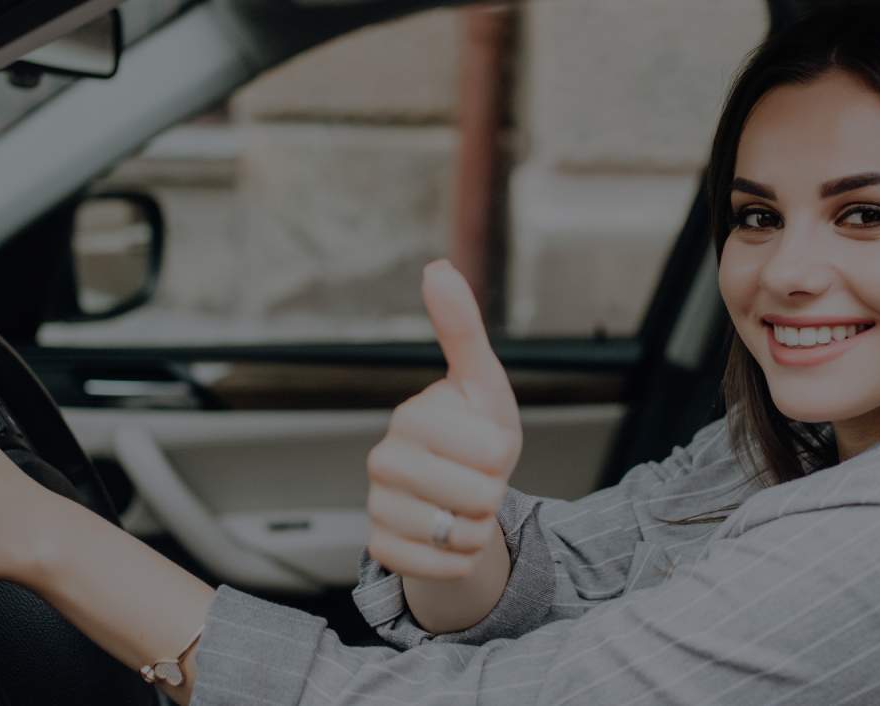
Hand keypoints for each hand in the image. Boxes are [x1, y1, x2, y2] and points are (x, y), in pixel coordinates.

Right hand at [364, 260, 522, 579]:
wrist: (459, 497)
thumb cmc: (473, 433)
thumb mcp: (482, 383)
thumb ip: (462, 328)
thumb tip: (436, 266)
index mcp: (410, 416)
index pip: (488, 450)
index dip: (502, 453)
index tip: (486, 444)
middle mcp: (382, 459)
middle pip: (477, 496)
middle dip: (495, 495)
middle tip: (477, 479)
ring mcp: (377, 505)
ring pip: (459, 535)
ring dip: (479, 529)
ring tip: (463, 507)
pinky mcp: (380, 548)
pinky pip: (440, 568)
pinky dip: (460, 562)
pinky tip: (448, 537)